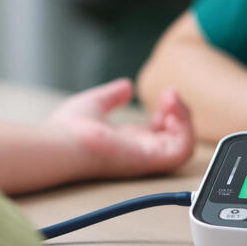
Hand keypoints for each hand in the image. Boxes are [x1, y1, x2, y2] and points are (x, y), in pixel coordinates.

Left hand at [47, 78, 194, 178]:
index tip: (164, 94)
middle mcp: (139, 150)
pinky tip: (171, 110)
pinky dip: (184, 129)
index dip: (169, 112)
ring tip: (172, 99)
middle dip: (181, 114)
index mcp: (127, 140)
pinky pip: (181, 150)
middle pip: (176, 139)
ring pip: (184, 147)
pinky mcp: (149, 159)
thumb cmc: (68, 129)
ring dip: (186, 120)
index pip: (160, 131)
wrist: (60, 143)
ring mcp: (146, 157)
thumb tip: (126, 86)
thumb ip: (112, 96)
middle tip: (170, 95)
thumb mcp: (95, 104)